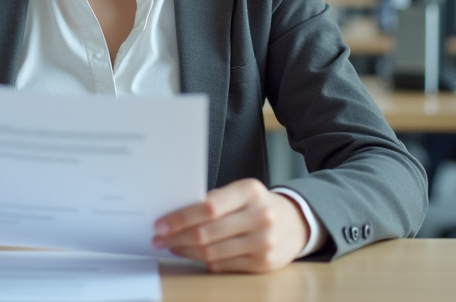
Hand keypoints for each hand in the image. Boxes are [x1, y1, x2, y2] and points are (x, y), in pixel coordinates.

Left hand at [152, 179, 307, 272]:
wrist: (295, 222)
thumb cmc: (258, 204)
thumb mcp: (241, 192)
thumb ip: (214, 200)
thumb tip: (175, 216)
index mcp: (251, 191)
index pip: (209, 207)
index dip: (181, 218)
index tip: (161, 224)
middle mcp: (260, 216)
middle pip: (207, 232)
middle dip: (177, 237)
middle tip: (159, 238)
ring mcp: (264, 242)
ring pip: (212, 252)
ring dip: (185, 251)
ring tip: (171, 246)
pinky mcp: (263, 263)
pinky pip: (223, 265)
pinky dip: (203, 261)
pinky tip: (192, 254)